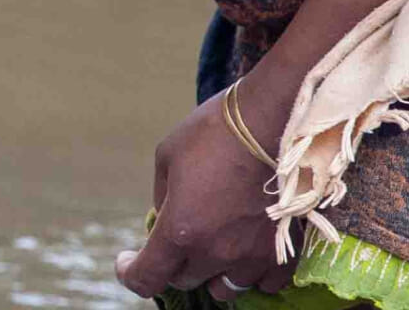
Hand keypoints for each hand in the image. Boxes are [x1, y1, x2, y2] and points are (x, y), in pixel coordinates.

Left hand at [115, 83, 294, 302]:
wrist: (272, 119)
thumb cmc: (214, 131)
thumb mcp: (168, 155)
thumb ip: (162, 196)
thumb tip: (164, 217)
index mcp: (180, 230)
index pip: (146, 278)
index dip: (130, 273)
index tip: (128, 261)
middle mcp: (214, 252)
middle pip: (185, 280)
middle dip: (174, 263)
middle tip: (178, 237)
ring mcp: (251, 256)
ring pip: (224, 289)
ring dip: (213, 271)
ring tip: (215, 246)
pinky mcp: (281, 251)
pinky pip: (264, 284)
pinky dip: (252, 273)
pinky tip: (248, 252)